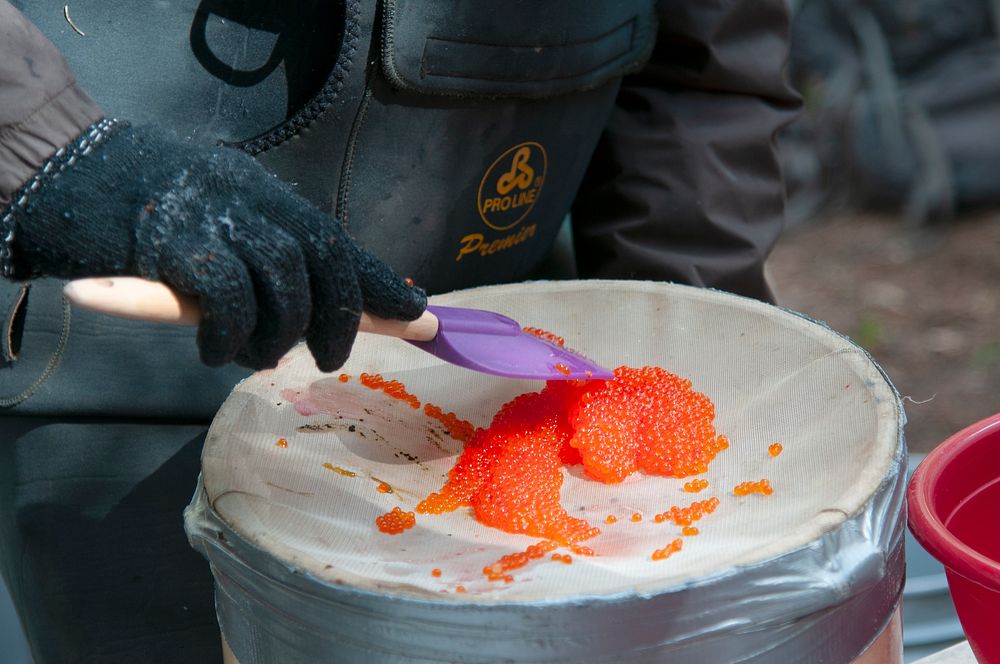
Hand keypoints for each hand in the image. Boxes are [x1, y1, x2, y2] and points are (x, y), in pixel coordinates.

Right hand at [0, 119, 425, 371]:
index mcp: (275, 201)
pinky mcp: (180, 244)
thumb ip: (283, 260)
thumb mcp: (237, 228)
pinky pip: (229, 298)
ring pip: (282, 282)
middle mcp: (257, 203)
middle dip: (338, 318)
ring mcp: (219, 219)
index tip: (420, 315)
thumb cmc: (172, 217)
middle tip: (330, 359)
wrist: (90, 177)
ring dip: (279, 334)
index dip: (380, 283)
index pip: (339, 243)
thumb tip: (345, 302)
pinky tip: (214, 351)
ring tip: (260, 356)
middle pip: (323, 259)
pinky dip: (229, 334)